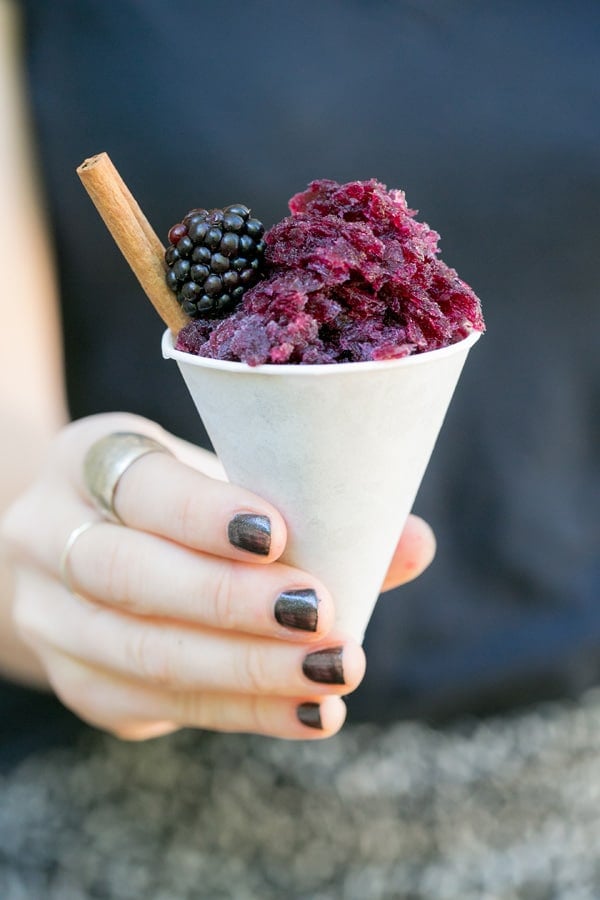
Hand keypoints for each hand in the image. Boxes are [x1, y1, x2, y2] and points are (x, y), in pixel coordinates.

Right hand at [2, 412, 434, 741]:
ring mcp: (51, 617)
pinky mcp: (80, 681)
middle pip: (127, 576)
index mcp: (85, 460)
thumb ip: (311, 507)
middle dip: (231, 604)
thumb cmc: (178, 501)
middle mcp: (46, 535)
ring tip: (332, 675)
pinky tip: (306, 712)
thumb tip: (415, 541)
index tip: (281, 534)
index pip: (138, 486)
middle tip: (324, 618)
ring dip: (245, 671)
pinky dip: (240, 711)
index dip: (204, 513)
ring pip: (141, 652)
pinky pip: (157, 705)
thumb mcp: (221, 481)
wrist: (90, 547)